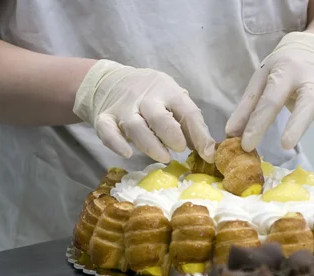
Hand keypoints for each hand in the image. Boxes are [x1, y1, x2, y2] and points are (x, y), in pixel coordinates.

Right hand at [74, 60, 214, 162]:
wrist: (110, 80)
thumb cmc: (151, 96)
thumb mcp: (173, 101)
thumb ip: (189, 125)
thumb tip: (209, 152)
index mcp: (168, 91)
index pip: (187, 111)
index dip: (199, 134)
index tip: (208, 154)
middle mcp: (145, 98)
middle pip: (158, 116)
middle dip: (171, 135)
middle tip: (180, 149)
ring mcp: (123, 108)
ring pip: (135, 127)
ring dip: (150, 145)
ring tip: (163, 157)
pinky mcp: (104, 118)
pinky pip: (107, 132)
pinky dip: (116, 144)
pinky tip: (127, 153)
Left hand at [226, 32, 313, 151]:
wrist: (309, 49)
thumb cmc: (281, 72)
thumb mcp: (260, 83)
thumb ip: (247, 108)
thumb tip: (230, 134)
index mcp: (282, 73)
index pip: (268, 101)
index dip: (256, 124)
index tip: (245, 145)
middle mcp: (308, 76)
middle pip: (305, 98)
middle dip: (297, 121)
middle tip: (286, 144)